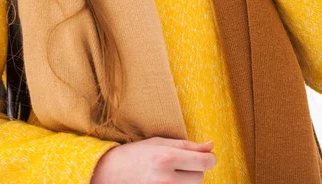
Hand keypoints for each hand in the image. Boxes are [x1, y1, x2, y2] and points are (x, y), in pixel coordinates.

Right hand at [91, 136, 216, 183]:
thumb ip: (187, 145)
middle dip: (193, 170)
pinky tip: (167, 182)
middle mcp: (166, 179)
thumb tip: (211, 146)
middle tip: (178, 164)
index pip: (203, 162)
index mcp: (167, 158)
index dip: (210, 159)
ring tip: (170, 174)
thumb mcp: (160, 142)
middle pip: (200, 177)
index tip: (208, 157)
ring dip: (186, 181)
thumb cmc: (136, 154)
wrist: (110, 172)